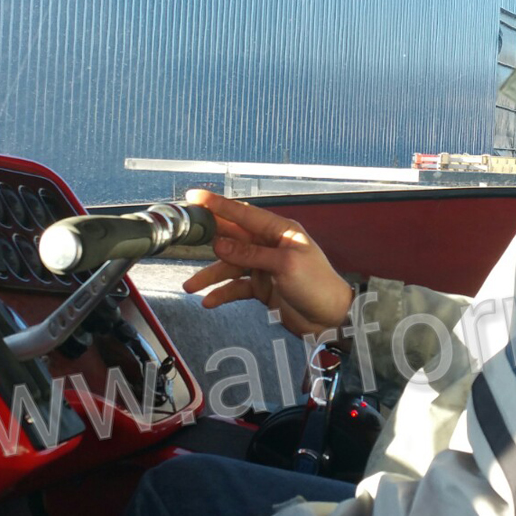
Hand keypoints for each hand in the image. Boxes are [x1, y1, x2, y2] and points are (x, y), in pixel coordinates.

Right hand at [181, 189, 353, 337]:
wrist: (331, 319)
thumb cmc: (318, 285)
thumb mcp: (285, 265)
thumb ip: (251, 254)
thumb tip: (220, 244)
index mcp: (280, 230)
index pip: (243, 213)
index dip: (218, 205)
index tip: (195, 197)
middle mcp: (270, 245)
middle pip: (232, 238)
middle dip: (208, 240)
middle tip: (184, 239)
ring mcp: (264, 266)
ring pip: (230, 265)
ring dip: (210, 275)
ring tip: (191, 286)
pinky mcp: (261, 287)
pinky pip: (235, 286)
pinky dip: (222, 293)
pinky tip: (209, 300)